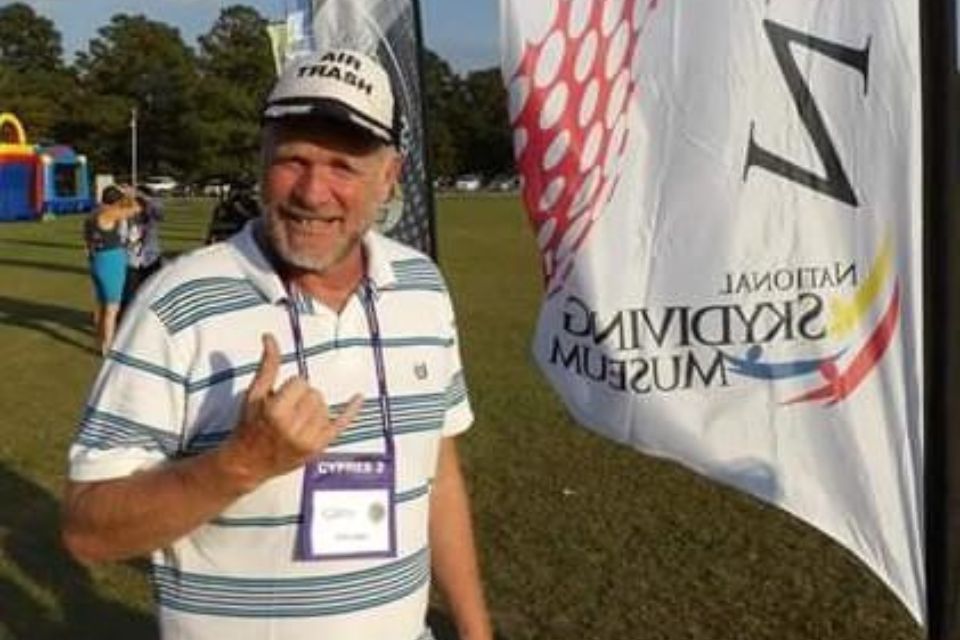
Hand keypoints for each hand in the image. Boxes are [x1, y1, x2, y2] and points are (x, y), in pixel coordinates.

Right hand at [221, 333, 362, 491]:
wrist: (248, 463)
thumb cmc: (249, 426)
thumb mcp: (254, 394)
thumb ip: (267, 365)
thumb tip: (270, 336)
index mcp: (276, 413)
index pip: (300, 382)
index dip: (290, 387)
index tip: (279, 399)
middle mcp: (293, 428)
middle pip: (315, 394)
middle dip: (302, 397)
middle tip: (287, 410)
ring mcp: (308, 441)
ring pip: (325, 406)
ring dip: (313, 408)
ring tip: (295, 420)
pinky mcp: (318, 448)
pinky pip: (341, 424)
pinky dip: (351, 410)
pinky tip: (359, 397)